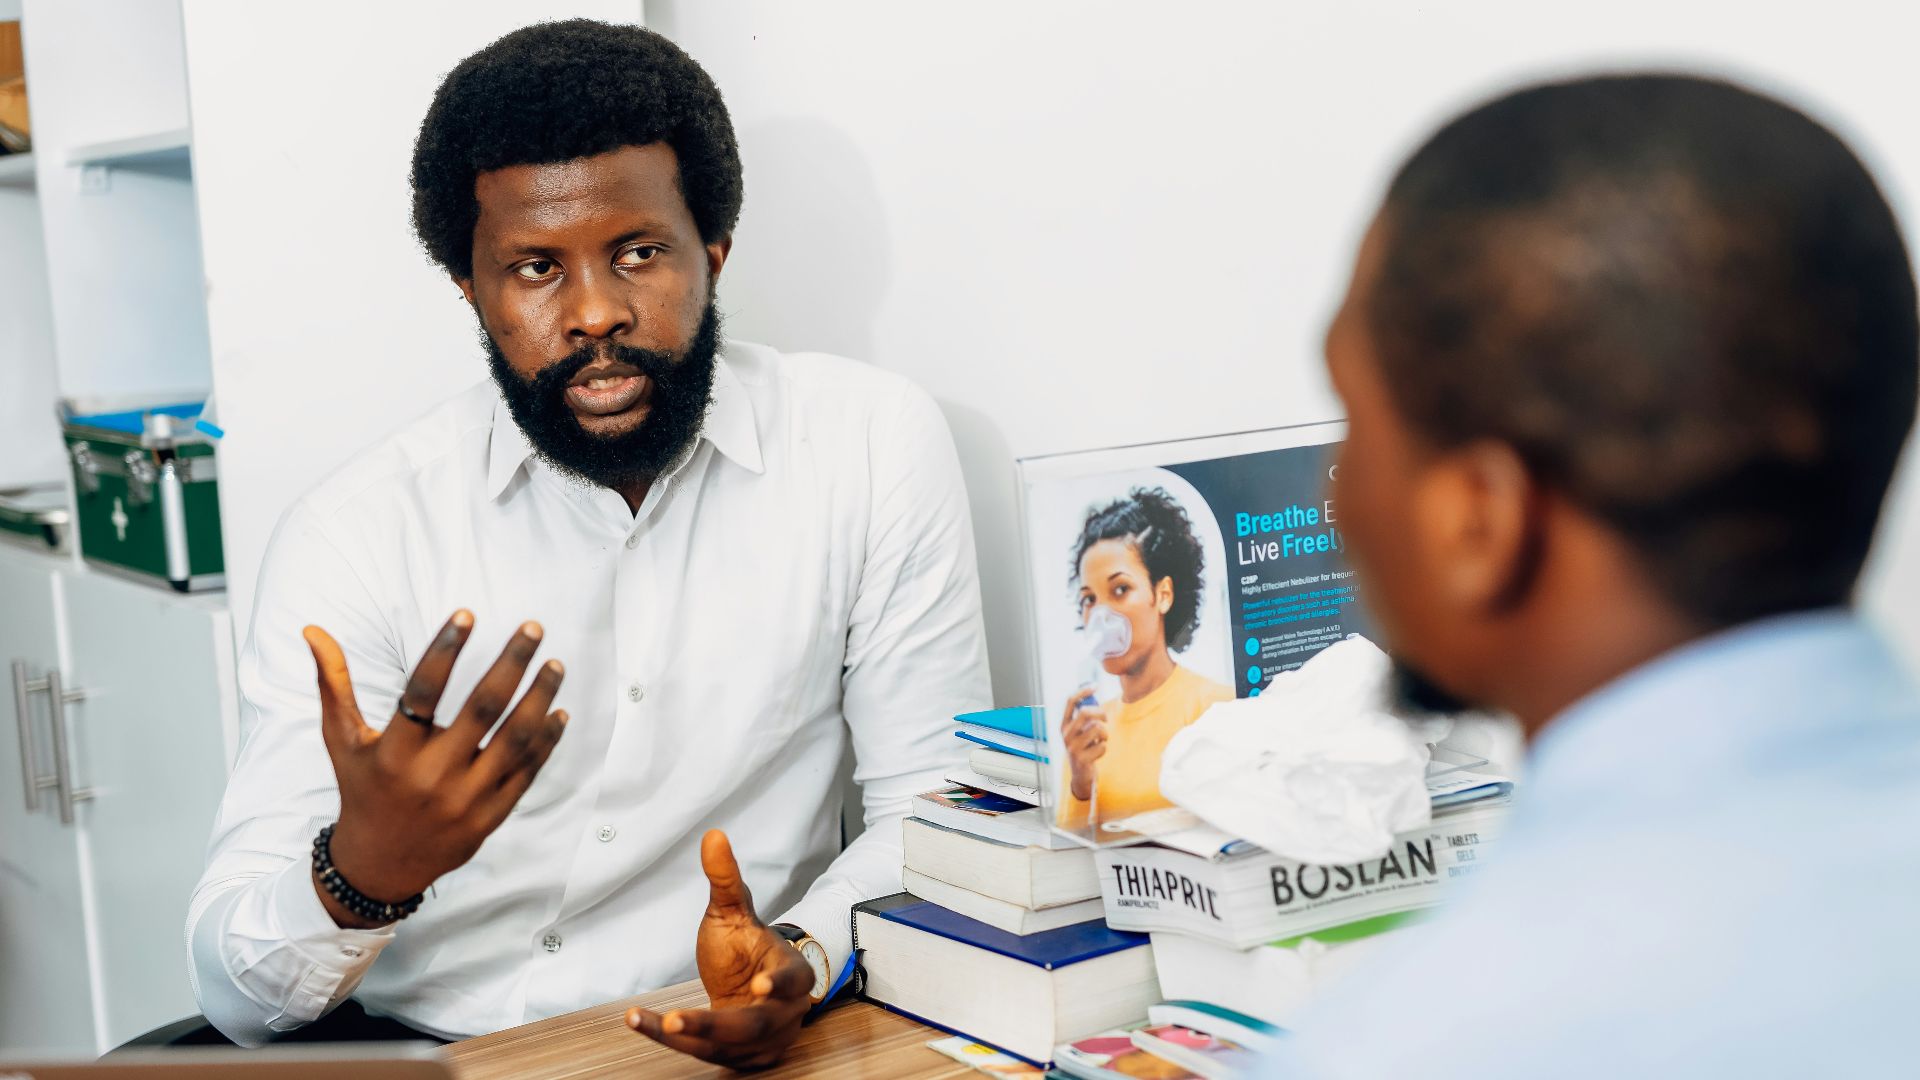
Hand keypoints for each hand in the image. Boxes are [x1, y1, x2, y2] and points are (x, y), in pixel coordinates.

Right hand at [305, 610, 567, 928]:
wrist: (381, 865)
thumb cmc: (362, 791)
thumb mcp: (343, 741)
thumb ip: (334, 685)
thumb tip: (313, 631)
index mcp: (394, 753)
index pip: (423, 691)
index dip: (445, 649)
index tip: (467, 614)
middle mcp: (432, 775)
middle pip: (482, 709)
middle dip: (512, 663)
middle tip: (533, 628)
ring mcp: (466, 798)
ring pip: (514, 739)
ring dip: (539, 697)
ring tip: (555, 665)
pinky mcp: (491, 815)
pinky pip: (527, 771)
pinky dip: (546, 740)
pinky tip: (558, 710)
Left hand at [626, 830, 814, 1069]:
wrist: (745, 986)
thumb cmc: (744, 947)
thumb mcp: (732, 911)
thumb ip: (725, 879)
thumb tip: (713, 836)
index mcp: (794, 975)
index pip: (793, 980)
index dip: (779, 984)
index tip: (761, 985)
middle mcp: (782, 1014)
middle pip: (751, 1025)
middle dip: (712, 1024)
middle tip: (677, 1019)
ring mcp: (762, 1041)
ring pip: (722, 1046)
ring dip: (683, 1037)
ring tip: (647, 1021)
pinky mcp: (738, 1058)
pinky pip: (702, 1053)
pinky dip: (668, 1039)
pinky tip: (639, 1022)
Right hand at [1062, 688, 1109, 801]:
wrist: (1081, 774)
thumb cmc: (1084, 749)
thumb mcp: (1081, 732)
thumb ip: (1085, 717)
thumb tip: (1093, 696)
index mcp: (1064, 725)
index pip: (1070, 701)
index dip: (1083, 691)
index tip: (1095, 685)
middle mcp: (1065, 734)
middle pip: (1085, 712)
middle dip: (1100, 713)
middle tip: (1106, 719)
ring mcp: (1072, 747)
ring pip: (1097, 729)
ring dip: (1105, 734)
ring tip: (1100, 741)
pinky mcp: (1082, 759)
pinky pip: (1102, 746)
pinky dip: (1104, 748)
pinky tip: (1097, 753)